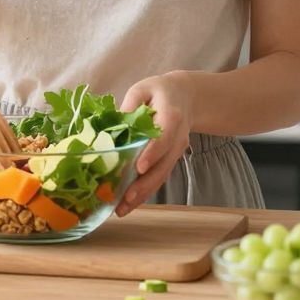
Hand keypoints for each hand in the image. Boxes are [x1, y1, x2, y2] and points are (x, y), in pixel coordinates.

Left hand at [115, 71, 194, 216]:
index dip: (152, 153)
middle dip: (145, 184)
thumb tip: (113, 128)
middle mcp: (178, 138)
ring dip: (143, 194)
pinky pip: (159, 177)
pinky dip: (145, 192)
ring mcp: (176, 151)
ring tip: (122, 209)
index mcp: (172, 116)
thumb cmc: (159, 91)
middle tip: (125, 199)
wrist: (186, 97)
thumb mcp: (142, 90)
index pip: (163, 138)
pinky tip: (129, 204)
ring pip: (161, 176)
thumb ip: (130, 106)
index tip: (139, 167)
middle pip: (163, 165)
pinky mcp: (170, 159)